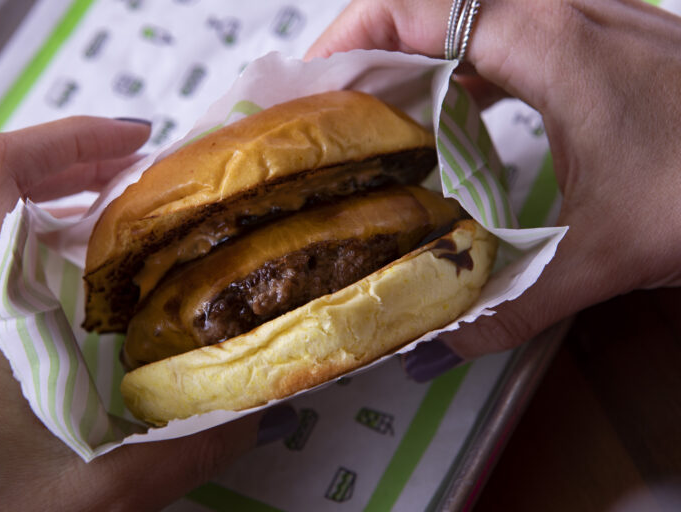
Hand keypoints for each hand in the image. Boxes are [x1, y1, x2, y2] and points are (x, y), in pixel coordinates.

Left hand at [0, 117, 294, 509]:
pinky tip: (71, 270)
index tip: (137, 142)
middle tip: (140, 170)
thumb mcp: (91, 494)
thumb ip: (184, 454)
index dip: (70, 138)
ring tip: (112, 207)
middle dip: (73, 158)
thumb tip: (253, 420)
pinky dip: (27, 233)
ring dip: (49, 193)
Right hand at [308, 0, 680, 362]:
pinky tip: (460, 113)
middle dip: (370, 49)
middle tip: (333, 109)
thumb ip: (512, 303)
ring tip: (381, 111)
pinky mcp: (603, 40)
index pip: (416, 7)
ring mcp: (588, 18)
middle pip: (433, 3)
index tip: (310, 83)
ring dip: (417, 55)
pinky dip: (466, 63)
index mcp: (549, 43)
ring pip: (471, 13)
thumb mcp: (606, 254)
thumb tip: (444, 342)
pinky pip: (508, 32)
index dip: (347, 37)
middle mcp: (564, 12)